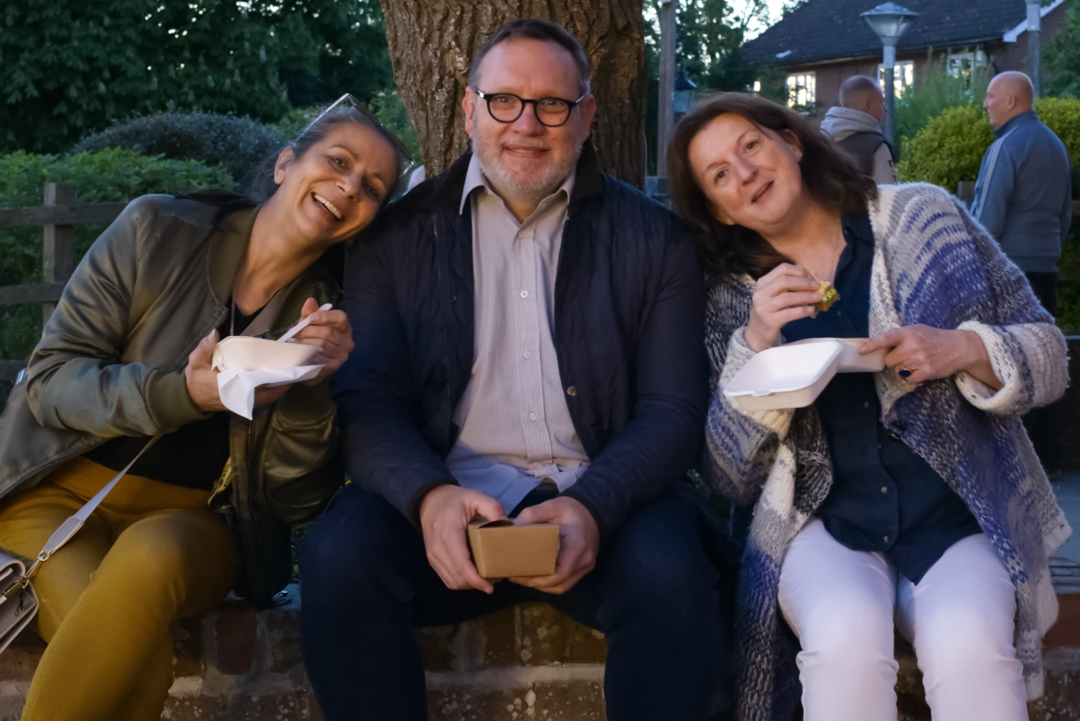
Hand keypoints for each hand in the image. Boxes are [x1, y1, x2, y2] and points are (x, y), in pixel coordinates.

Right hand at [184, 330, 289, 411]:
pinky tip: (281, 380)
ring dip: (279, 387)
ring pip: (267, 397)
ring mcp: (243, 402)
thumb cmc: (194, 380)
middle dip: (281, 382)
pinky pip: (263, 398)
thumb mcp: (195, 361)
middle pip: (266, 392)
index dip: (269, 379)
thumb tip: (215, 332)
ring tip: (292, 373)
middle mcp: (239, 398)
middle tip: (294, 368)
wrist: (189, 398)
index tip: (282, 369)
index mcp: (228, 387)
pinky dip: (273, 391)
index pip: (254, 385)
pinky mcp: (244, 403)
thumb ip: (205, 348)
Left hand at [292, 298, 354, 384]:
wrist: (312, 364)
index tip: (310, 318)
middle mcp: (347, 341)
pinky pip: (318, 358)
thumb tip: (310, 301)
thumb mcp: (310, 325)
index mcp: (344, 327)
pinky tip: (300, 353)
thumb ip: (310, 313)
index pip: (340, 317)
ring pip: (321, 345)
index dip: (325, 316)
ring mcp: (341, 355)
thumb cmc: (313, 340)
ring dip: (305, 343)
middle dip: (308, 331)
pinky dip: (307, 354)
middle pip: (327, 332)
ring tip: (294, 343)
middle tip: (295, 334)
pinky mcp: (333, 366)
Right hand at [419, 484, 507, 592]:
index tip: (490, 587)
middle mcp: (438, 549)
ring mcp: (433, 557)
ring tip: (488, 577)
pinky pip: (448, 579)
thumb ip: (493, 508)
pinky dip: (462, 582)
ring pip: (452, 582)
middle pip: (457, 577)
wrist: (429, 501)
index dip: (475, 579)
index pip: (460, 564)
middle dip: (477, 583)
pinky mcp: (433, 561)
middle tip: (497, 577)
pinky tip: (475, 574)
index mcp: (448, 533)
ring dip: (470, 584)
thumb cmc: (454, 500)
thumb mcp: (475, 496)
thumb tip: (508, 525)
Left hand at [510, 496, 598, 594]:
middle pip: (558, 583)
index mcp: (577, 546)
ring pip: (561, 587)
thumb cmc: (571, 509)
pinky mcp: (582, 569)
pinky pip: (565, 583)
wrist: (592, 511)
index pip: (559, 572)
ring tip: (522, 576)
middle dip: (534, 582)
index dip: (538, 578)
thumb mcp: (552, 506)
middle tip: (514, 575)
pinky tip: (536, 575)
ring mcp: (585, 567)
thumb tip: (511, 527)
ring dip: (541, 585)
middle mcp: (584, 561)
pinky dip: (549, 583)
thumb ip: (531, 514)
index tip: (518, 574)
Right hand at [744, 264, 822, 351]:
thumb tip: (812, 279)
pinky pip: (790, 313)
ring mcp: (764, 307)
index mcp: (763, 282)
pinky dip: (803, 310)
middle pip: (784, 281)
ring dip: (806, 296)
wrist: (758, 333)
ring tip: (818, 297)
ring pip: (787, 297)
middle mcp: (761, 293)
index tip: (811, 277)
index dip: (799, 271)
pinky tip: (811, 309)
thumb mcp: (774, 295)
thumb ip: (788, 286)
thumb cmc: (771, 311)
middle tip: (817, 286)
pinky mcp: (770, 321)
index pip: (782, 269)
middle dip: (804, 282)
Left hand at [860, 325, 1000, 388]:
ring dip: (903, 368)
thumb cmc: (934, 338)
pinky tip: (920, 368)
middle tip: (904, 356)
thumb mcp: (917, 330)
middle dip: (893, 360)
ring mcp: (919, 360)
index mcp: (908, 333)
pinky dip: (911, 376)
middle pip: (888, 360)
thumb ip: (899, 337)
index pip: (886, 338)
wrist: (960, 347)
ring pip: (897, 370)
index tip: (861, 351)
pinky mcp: (926, 372)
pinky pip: (907, 379)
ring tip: (916, 361)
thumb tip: (877, 345)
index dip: (872, 345)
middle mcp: (913, 346)